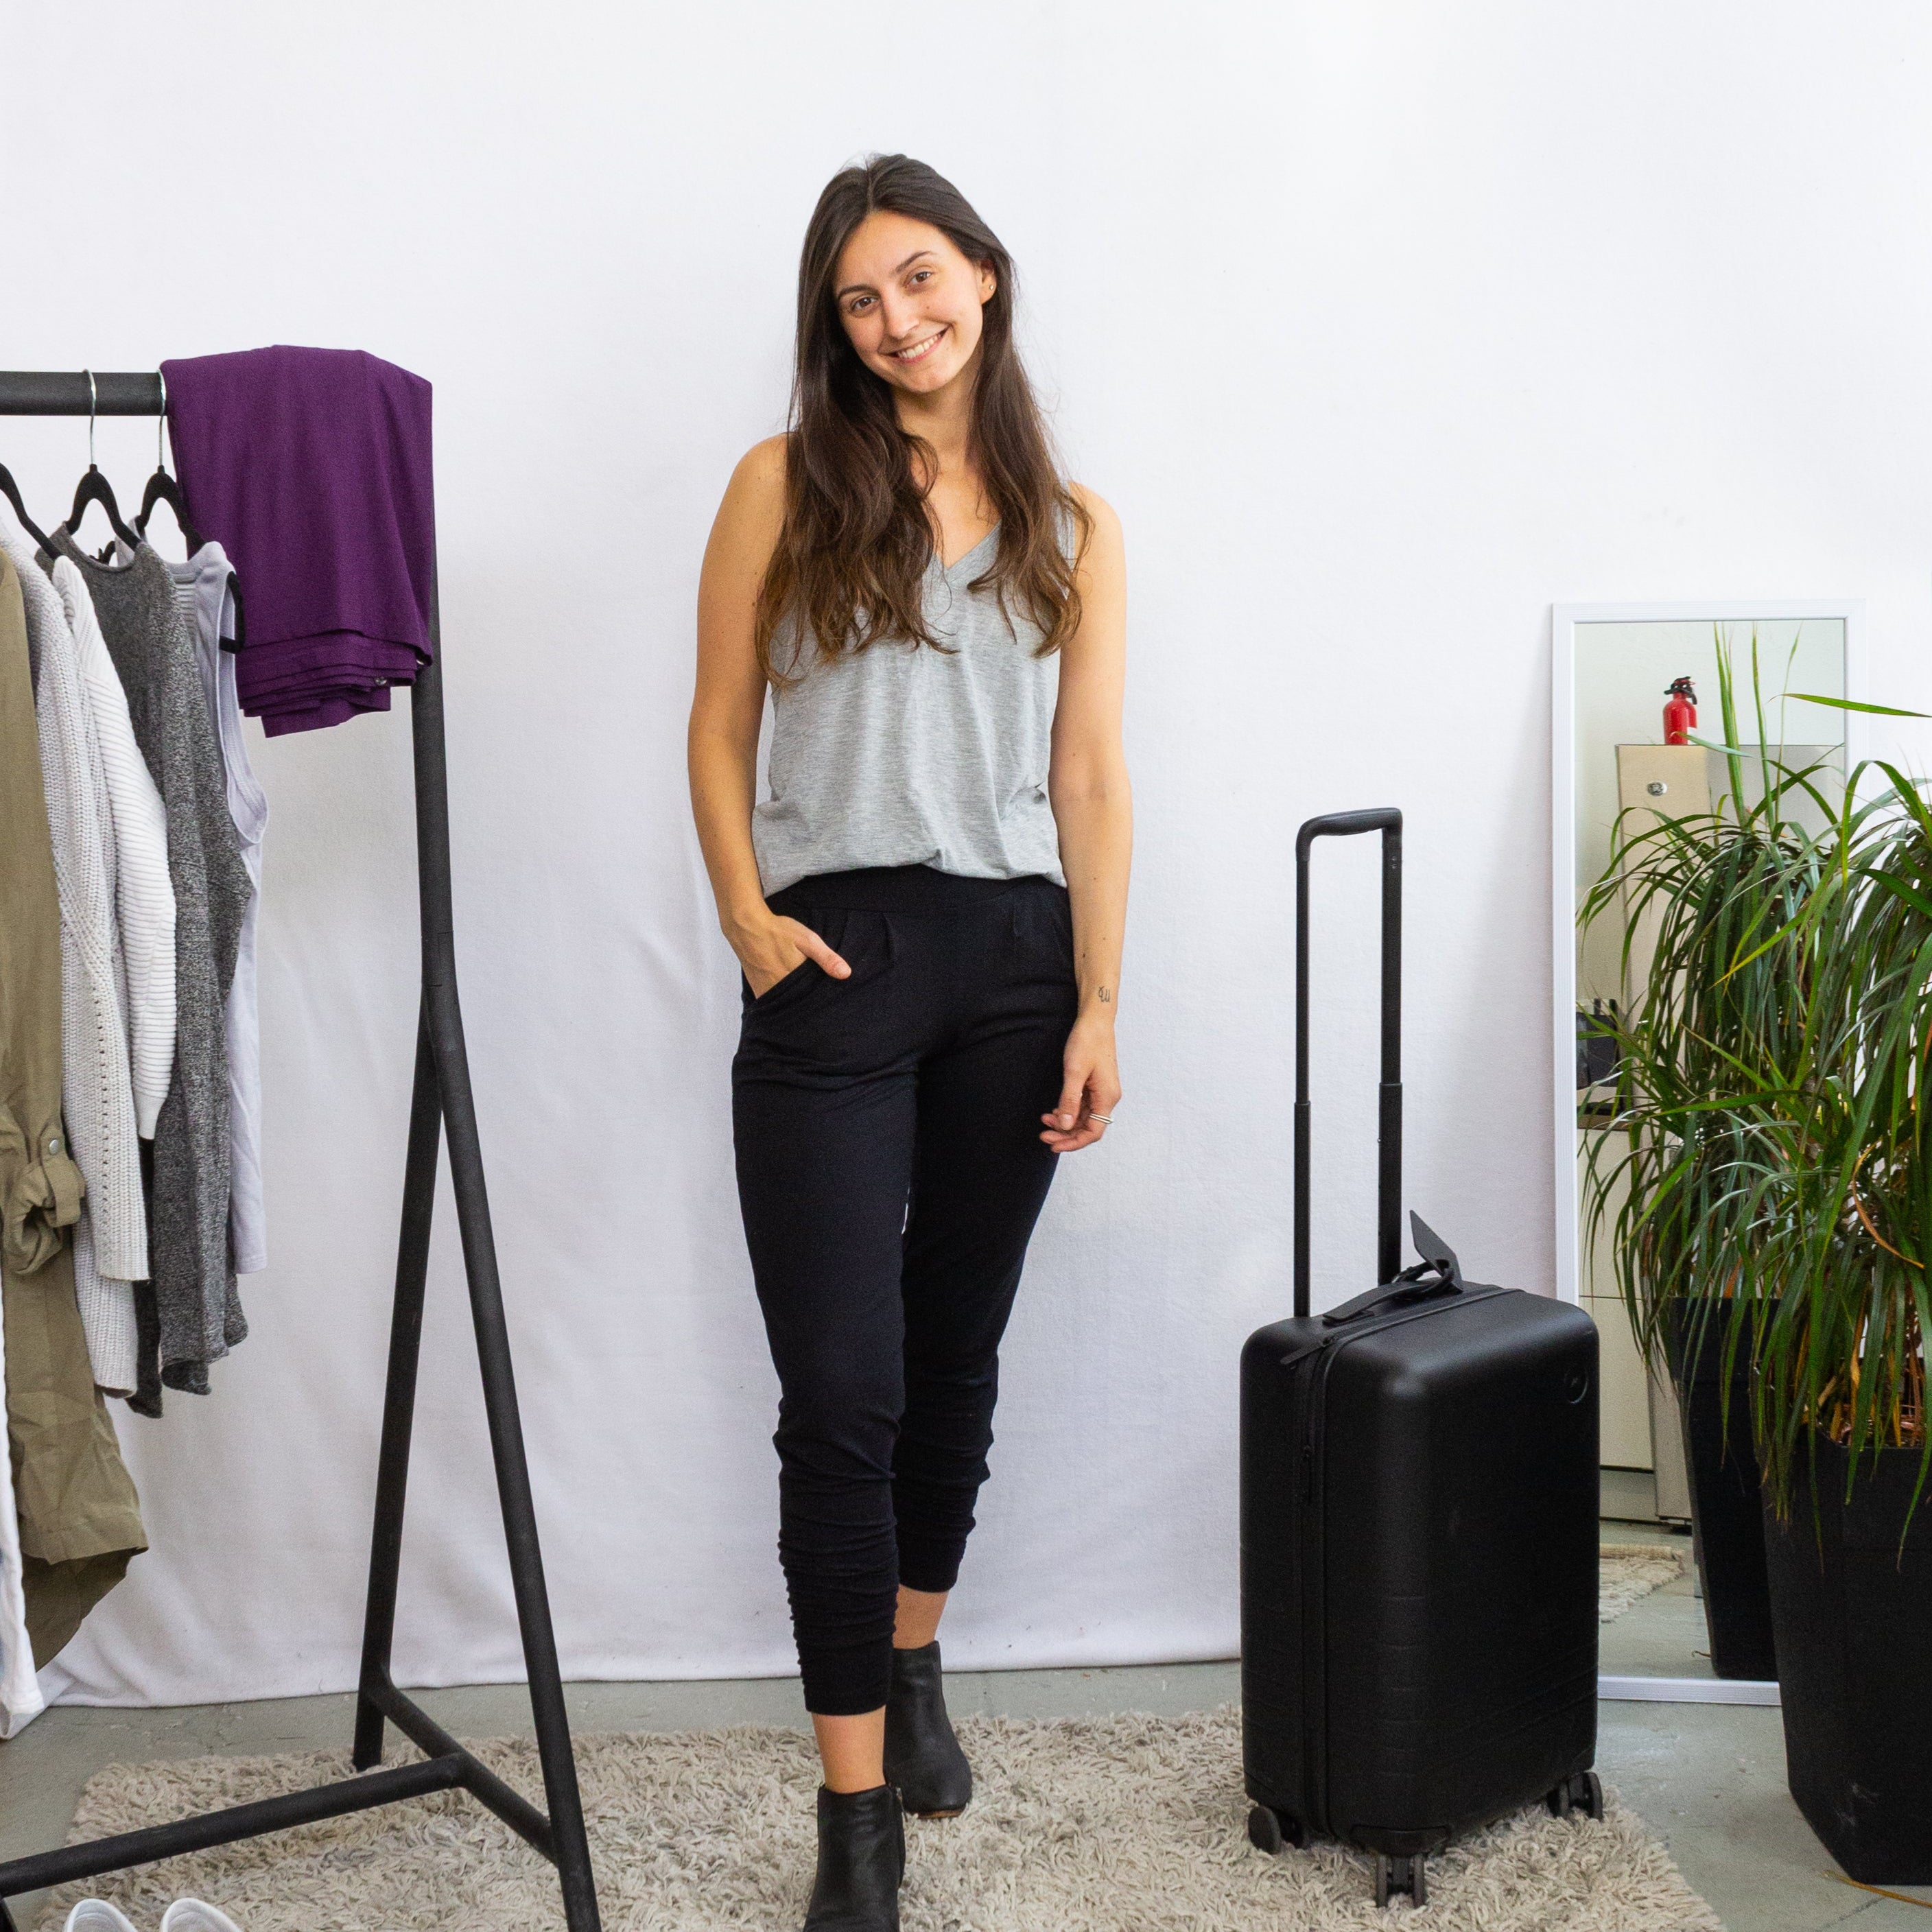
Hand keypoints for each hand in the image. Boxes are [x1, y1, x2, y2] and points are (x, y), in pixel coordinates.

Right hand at [734, 912, 850, 998]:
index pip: (813, 999)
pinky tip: (788, 993)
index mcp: (794, 980)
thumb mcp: (807, 940)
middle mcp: (779, 989)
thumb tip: (846, 974)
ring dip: (795, 1002)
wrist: (746, 926)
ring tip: (804, 997)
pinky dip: (781, 1000)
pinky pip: (772, 1000)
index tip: (830, 1000)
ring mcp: (766, 990)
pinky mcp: (757, 988)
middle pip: (799, 1003)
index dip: (822, 1000)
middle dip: (809, 1003)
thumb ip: (826, 958)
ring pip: (785, 1003)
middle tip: (817, 1000)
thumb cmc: (778, 931)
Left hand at [1040, 1012, 1120, 1151]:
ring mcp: (1102, 1092)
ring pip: (1084, 1118)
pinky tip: (1054, 1111)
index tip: (1053, 1144)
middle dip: (1066, 1134)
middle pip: (1088, 1127)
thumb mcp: (1074, 1072)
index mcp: (1107, 1097)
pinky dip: (1068, 1111)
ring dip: (1065, 1123)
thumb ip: (1070, 1100)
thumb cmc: (1087, 1042)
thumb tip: (1066, 1126)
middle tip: (1043, 1135)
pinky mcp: (1096, 1086)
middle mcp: (1107, 1098)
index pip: (1093, 1131)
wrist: (1095, 1021)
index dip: (1073, 1142)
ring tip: (1045, 1121)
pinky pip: (1083, 1106)